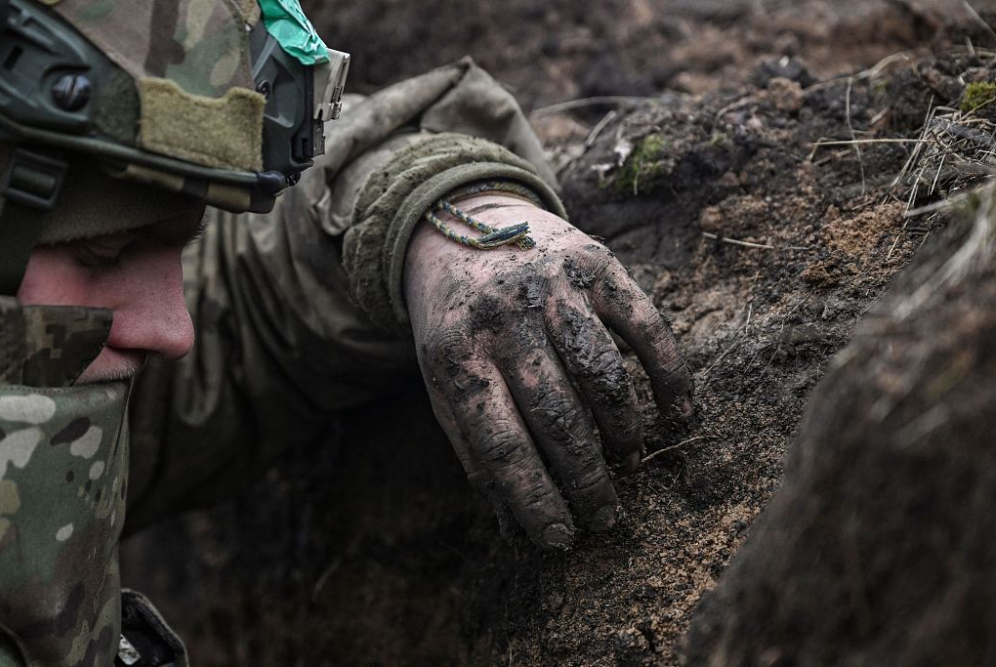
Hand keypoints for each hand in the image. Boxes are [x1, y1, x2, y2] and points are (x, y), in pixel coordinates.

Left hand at [404, 194, 691, 548]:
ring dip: (625, 432)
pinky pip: (645, 325)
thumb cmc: (453, 321)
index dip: (534, 500)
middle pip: (558, 417)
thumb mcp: (442, 379)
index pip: (501, 445)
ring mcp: (552, 287)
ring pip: (604, 375)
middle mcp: (504, 319)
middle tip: (607, 516)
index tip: (560, 540)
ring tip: (629, 463)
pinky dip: (670, 375)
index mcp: (457, 355)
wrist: (457, 223)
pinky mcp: (595, 264)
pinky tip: (680, 415)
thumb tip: (514, 524)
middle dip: (587, 479)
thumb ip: (474, 443)